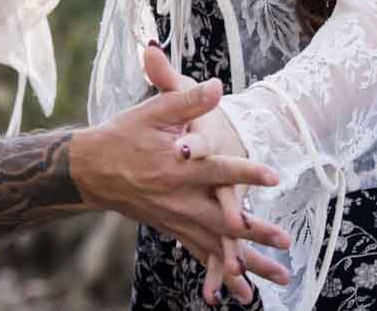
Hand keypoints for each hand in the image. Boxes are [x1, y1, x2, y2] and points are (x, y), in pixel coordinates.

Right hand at [70, 56, 291, 293]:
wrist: (92, 170)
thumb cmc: (124, 135)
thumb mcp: (153, 111)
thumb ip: (186, 99)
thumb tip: (217, 85)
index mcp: (178, 168)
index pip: (218, 169)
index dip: (245, 173)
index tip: (273, 176)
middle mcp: (179, 199)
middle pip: (222, 219)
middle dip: (255, 231)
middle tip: (285, 240)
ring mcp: (176, 219)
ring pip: (217, 245)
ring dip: (250, 263)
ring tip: (280, 277)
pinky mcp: (173, 230)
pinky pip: (201, 256)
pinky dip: (222, 275)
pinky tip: (242, 293)